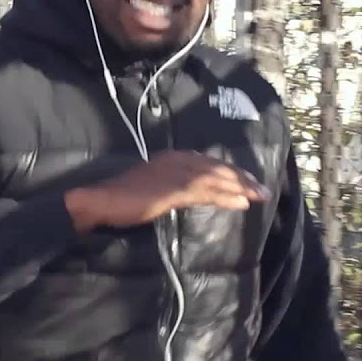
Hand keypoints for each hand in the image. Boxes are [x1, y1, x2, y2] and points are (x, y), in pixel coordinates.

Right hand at [64, 150, 270, 233]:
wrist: (99, 200)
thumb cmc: (120, 198)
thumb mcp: (152, 188)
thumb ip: (171, 188)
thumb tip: (188, 195)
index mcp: (170, 158)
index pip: (207, 163)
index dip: (229, 171)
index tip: (247, 180)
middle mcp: (175, 160)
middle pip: (216, 168)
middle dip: (241, 178)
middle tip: (263, 189)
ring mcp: (174, 173)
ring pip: (215, 179)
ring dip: (240, 187)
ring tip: (260, 195)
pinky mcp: (172, 189)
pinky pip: (205, 192)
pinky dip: (225, 196)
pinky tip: (241, 202)